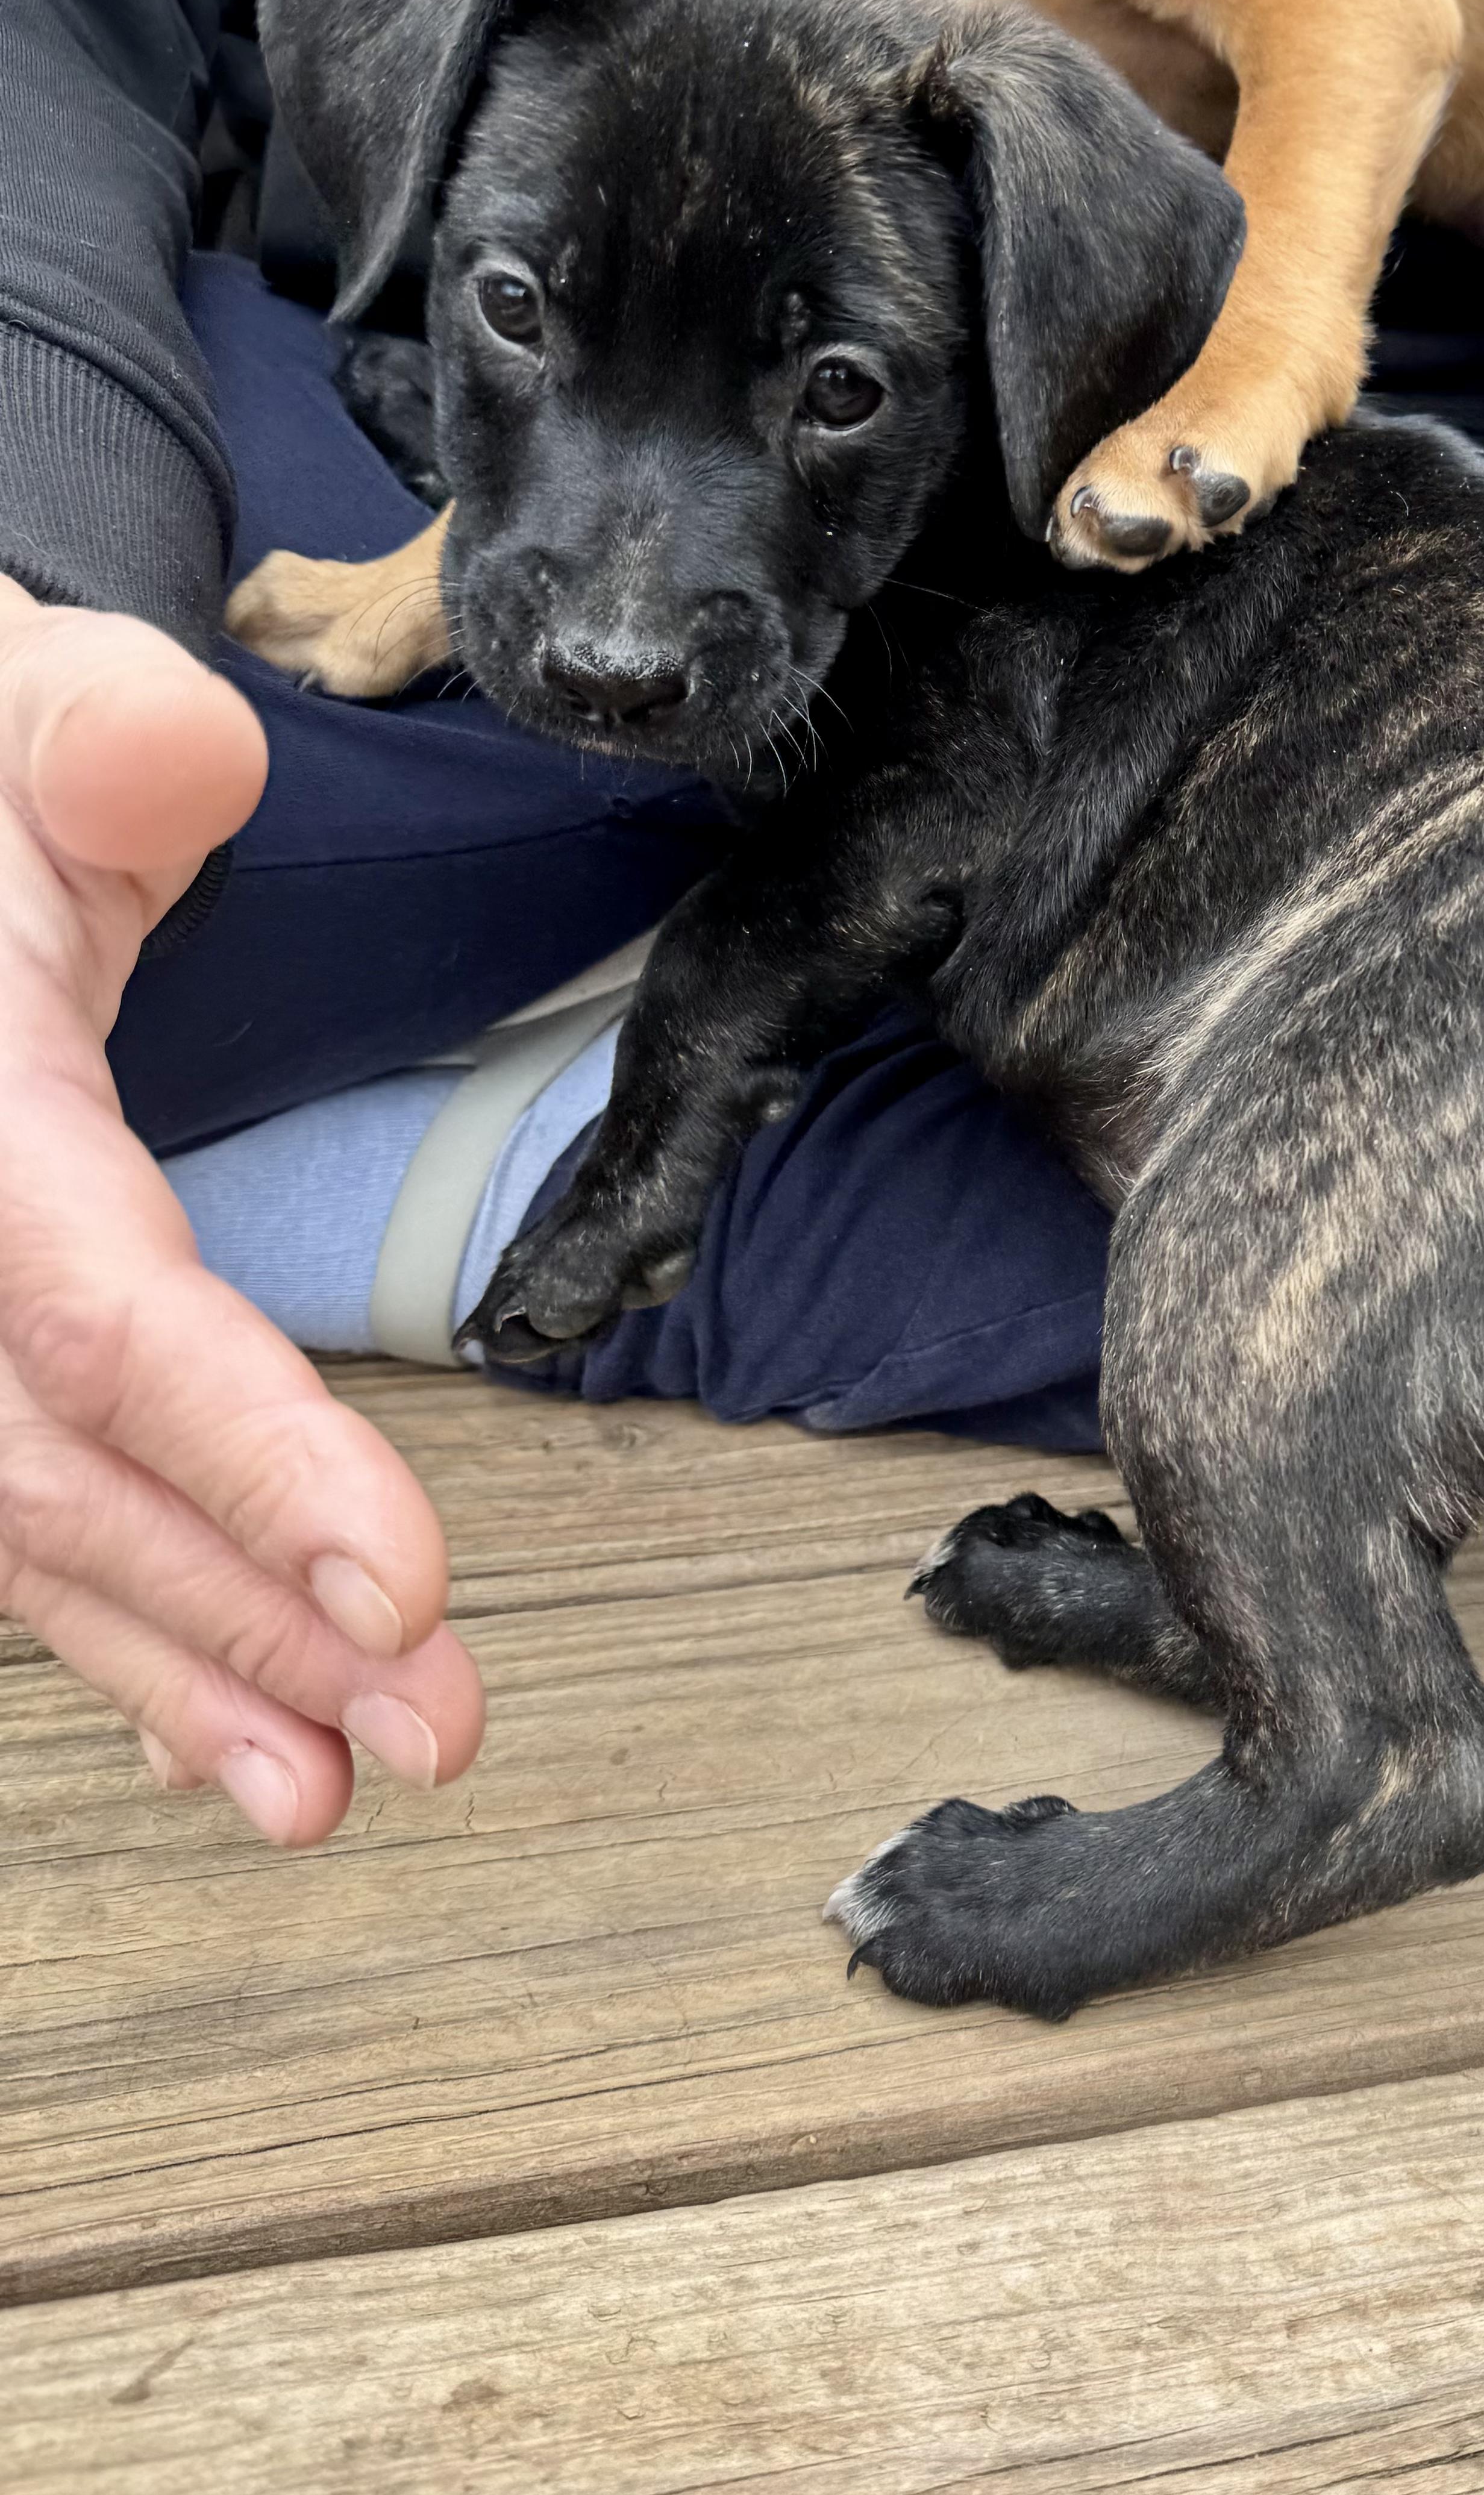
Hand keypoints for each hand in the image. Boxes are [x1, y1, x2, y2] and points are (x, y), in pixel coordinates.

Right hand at [0, 577, 478, 1837]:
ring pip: (26, 1535)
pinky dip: (122, 1631)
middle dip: (248, 1617)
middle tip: (430, 1730)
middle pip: (60, 1473)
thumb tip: (179, 765)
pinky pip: (11, 1518)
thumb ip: (97, 741)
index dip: (244, 1456)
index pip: (90, 1313)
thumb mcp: (20, 713)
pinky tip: (222, 1728)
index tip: (399, 1583)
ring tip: (336, 1781)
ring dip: (189, 1665)